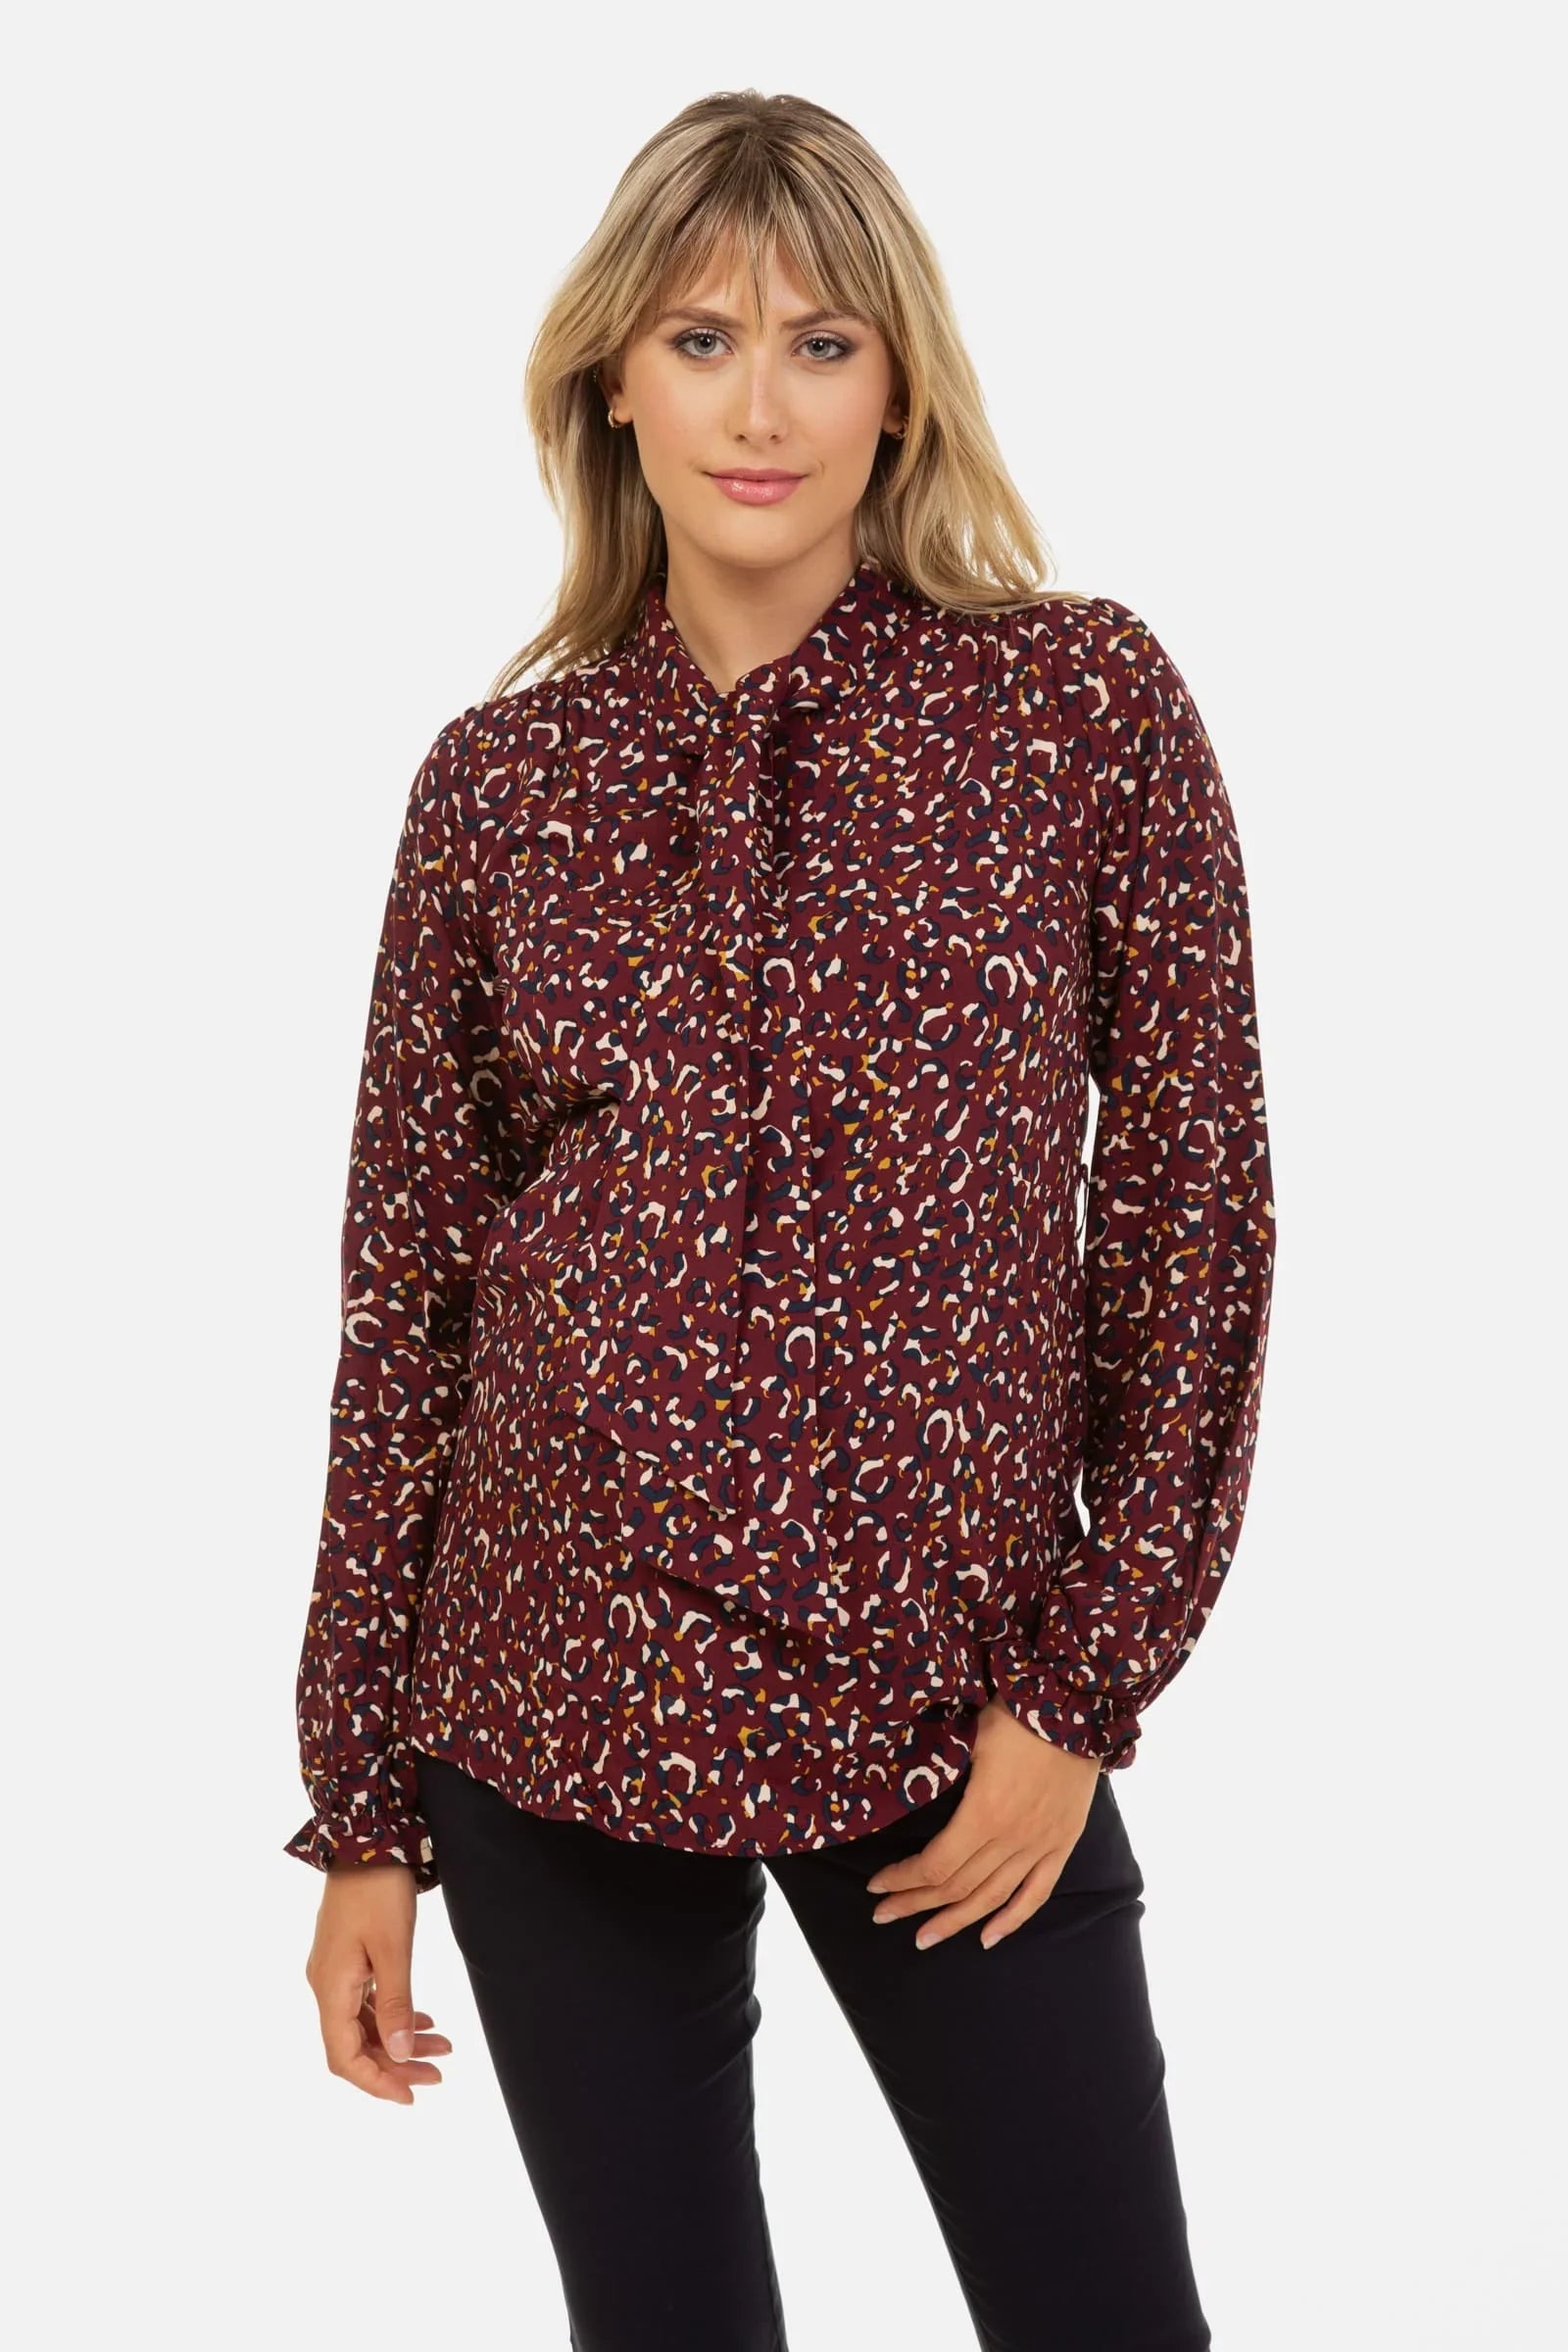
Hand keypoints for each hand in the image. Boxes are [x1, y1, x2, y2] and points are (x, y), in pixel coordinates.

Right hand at [304, 1862, 451, 2102]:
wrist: (365, 1837)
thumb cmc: (379, 1889)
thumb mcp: (393, 1947)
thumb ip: (396, 2002)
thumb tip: (397, 2054)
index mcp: (330, 1987)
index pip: (344, 2057)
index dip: (376, 2082)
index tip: (411, 2095)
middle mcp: (326, 1984)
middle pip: (355, 2044)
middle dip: (396, 2064)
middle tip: (439, 2073)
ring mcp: (336, 1971)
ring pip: (365, 2023)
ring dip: (400, 2039)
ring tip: (444, 2047)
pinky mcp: (348, 1957)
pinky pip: (368, 2001)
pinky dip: (395, 2014)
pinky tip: (424, 2019)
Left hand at [864, 1695, 1100, 1950]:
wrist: (1078, 1706)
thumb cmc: (1015, 1715)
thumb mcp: (966, 1738)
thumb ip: (940, 1772)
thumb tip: (906, 1787)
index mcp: (983, 1813)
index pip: (934, 1865)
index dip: (902, 1880)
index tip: (876, 1886)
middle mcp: (1011, 1839)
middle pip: (956, 1886)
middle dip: (915, 1904)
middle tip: (884, 1916)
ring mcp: (1040, 1845)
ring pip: (992, 1898)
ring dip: (955, 1921)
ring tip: (925, 1938)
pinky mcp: (1062, 1844)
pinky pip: (1037, 1893)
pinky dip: (1012, 1920)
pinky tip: (988, 1938)